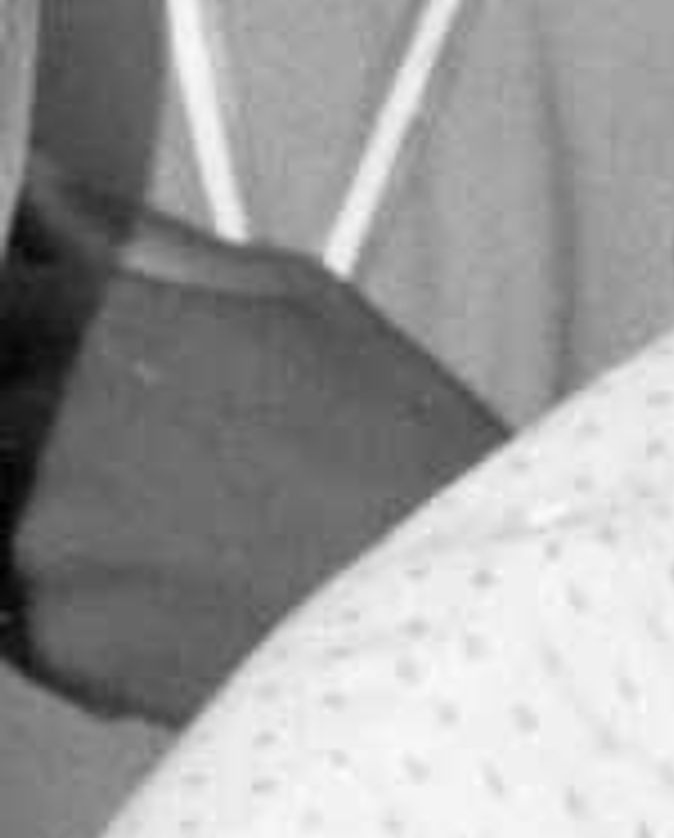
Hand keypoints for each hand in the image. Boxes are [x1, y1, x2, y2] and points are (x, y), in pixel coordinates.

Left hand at [0, 174, 503, 719]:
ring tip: (159, 536)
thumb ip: (143, 246)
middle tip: (147, 464)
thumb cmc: (399, 448)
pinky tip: (168, 603)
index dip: (21, 330)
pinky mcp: (52, 642)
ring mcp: (33, 536)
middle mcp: (40, 420)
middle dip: (34, 432)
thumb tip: (44, 195)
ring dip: (42, 520)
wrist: (464, 616)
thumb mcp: (298, 302)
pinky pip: (20, 615)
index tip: (53, 355)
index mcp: (90, 319)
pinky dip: (74, 611)